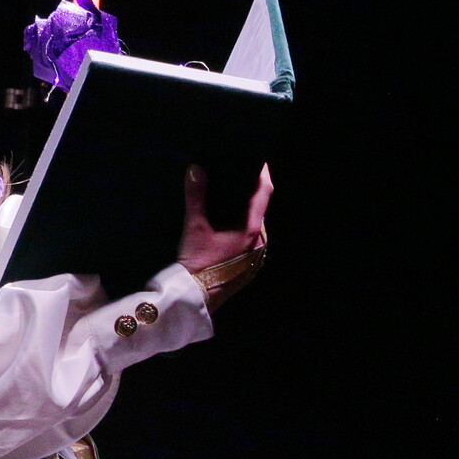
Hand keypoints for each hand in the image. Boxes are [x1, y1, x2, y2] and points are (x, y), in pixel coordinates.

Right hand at [178, 164, 271, 310]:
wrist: (195, 299)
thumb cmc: (199, 263)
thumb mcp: (195, 227)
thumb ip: (196, 196)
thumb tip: (195, 169)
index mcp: (253, 230)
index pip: (264, 193)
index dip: (262, 174)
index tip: (257, 160)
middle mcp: (259, 242)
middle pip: (259, 208)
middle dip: (250, 192)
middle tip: (236, 174)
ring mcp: (255, 255)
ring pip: (253, 224)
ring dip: (244, 210)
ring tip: (229, 195)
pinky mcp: (247, 265)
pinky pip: (248, 238)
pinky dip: (240, 226)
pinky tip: (225, 222)